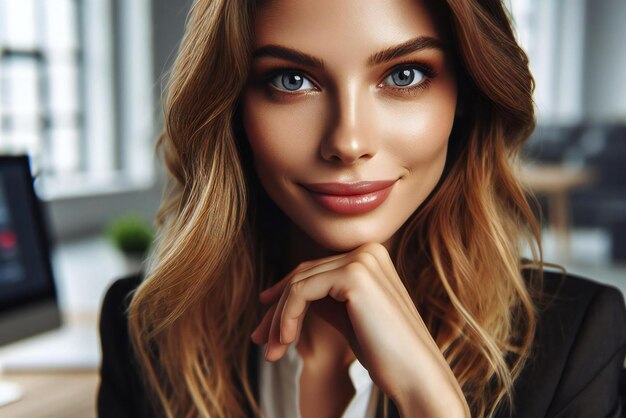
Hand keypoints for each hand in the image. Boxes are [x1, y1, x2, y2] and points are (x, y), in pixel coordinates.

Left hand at [250, 243, 469, 416]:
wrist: (417, 376)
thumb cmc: (385, 353)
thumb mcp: (348, 317)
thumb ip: (323, 298)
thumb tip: (280, 297)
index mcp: (371, 256)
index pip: (314, 270)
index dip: (284, 295)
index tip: (265, 323)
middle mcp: (368, 250)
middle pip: (303, 274)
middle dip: (276, 310)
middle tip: (259, 341)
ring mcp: (362, 259)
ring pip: (298, 283)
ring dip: (278, 320)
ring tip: (271, 351)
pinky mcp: (354, 275)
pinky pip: (301, 292)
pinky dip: (286, 317)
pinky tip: (285, 341)